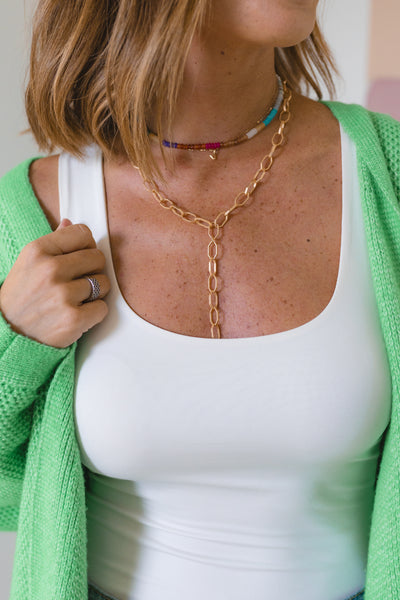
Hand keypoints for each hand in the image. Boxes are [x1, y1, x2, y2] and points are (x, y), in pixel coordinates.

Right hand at [0, 219, 110, 347]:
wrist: (9, 334)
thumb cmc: (21, 297)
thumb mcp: (28, 264)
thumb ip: (53, 243)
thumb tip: (69, 222)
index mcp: (38, 250)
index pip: (83, 233)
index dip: (86, 246)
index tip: (79, 258)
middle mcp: (50, 269)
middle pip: (98, 258)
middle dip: (92, 270)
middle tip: (76, 282)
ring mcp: (62, 295)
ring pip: (103, 283)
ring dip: (94, 293)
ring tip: (75, 300)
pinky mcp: (73, 319)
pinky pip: (103, 308)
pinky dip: (94, 313)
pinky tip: (77, 314)